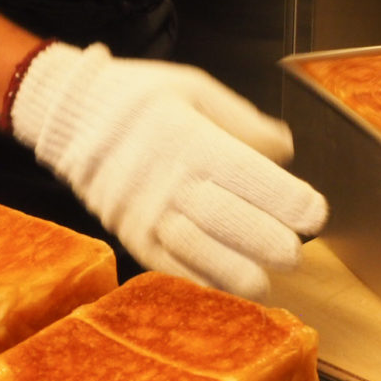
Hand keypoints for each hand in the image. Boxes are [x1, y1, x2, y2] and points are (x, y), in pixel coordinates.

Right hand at [9, 42, 327, 298]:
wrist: (66, 112)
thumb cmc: (139, 97)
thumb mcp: (194, 88)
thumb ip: (243, 121)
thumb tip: (285, 148)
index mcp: (192, 140)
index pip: (247, 176)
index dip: (285, 199)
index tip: (314, 214)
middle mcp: (170, 180)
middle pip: (227, 220)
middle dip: (267, 242)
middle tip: (295, 254)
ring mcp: (147, 212)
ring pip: (197, 252)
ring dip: (234, 273)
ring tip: (264, 284)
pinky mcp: (131, 235)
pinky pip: (166, 267)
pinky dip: (197, 283)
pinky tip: (224, 292)